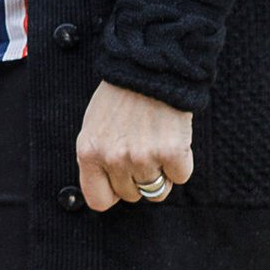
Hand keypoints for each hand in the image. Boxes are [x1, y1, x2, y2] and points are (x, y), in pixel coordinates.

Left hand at [76, 80, 193, 211]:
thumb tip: (109, 190)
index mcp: (88, 153)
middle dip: (139, 178)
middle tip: (143, 149)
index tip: (121, 182)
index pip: (98, 201)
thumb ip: (98, 158)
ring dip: (161, 172)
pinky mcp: (171, 152)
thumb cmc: (121, 97)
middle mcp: (113, 158)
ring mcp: (142, 157)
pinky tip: (173, 138)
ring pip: (157, 190)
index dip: (113, 193)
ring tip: (157, 143)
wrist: (149, 67)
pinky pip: (180, 176)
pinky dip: (181, 162)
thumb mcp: (94, 126)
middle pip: (132, 195)